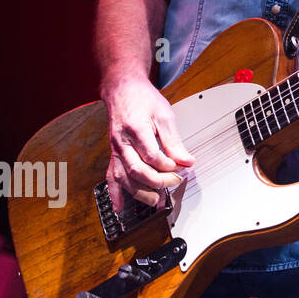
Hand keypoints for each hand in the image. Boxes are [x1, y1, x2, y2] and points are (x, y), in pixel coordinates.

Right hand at [102, 75, 191, 212]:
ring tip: (156, 200)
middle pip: (137, 170)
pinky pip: (111, 177)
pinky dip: (115, 194)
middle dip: (158, 181)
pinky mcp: (113, 154)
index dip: (168, 166)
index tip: (182, 167)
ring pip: (123, 178)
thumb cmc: (144, 100)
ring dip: (140, 193)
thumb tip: (188, 162)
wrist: (123, 90)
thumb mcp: (165, 115)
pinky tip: (119, 207)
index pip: (152, 155)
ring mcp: (115, 150)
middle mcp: (122, 142)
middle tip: (175, 181)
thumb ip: (175, 141)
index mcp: (136, 129)